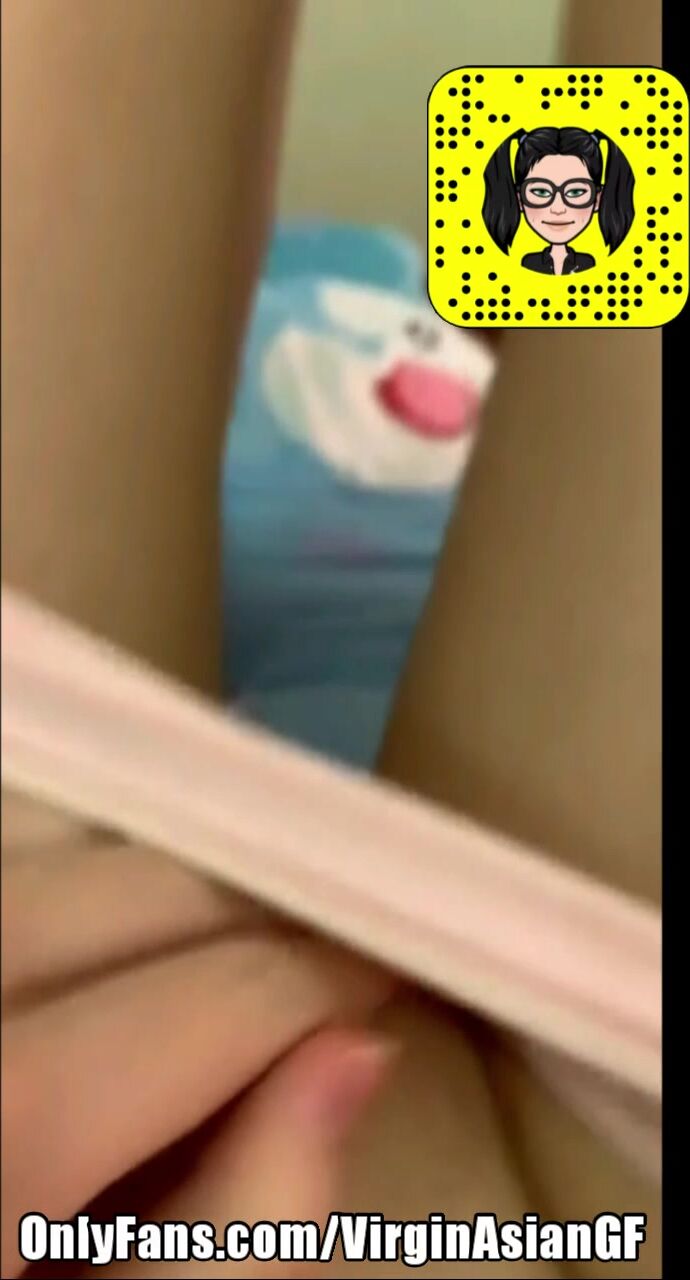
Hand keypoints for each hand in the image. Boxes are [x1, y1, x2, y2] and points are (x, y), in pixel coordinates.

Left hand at [2, 791, 392, 1276]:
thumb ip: (251, 1234)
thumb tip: (356, 1053)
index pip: (208, 1001)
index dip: (320, 975)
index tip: (385, 963)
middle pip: (122, 893)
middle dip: (244, 909)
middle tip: (316, 950)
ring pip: (38, 841)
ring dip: (144, 872)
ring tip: (203, 940)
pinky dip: (49, 867)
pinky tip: (84, 926)